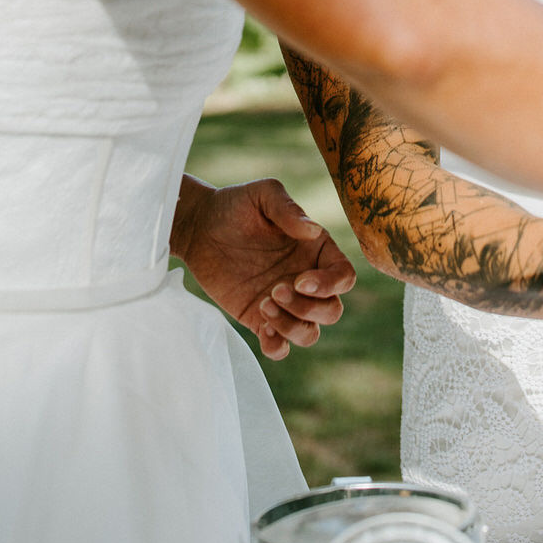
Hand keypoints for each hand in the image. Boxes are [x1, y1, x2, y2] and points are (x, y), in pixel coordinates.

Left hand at [171, 176, 355, 359]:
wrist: (199, 228)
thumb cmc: (235, 206)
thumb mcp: (262, 194)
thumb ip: (288, 209)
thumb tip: (313, 231)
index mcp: (316, 250)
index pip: (344, 277)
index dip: (330, 285)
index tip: (300, 280)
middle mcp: (306, 279)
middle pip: (331, 311)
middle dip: (307, 308)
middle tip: (274, 289)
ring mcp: (284, 303)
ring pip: (309, 333)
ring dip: (291, 327)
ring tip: (263, 304)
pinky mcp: (259, 319)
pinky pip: (280, 348)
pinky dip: (276, 347)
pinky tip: (261, 328)